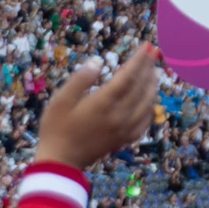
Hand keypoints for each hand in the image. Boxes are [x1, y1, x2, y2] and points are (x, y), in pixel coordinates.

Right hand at [34, 44, 158, 168]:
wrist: (60, 161)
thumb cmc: (55, 128)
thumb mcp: (60, 100)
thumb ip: (80, 79)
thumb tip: (98, 62)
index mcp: (103, 103)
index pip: (128, 76)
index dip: (139, 60)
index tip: (146, 46)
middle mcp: (118, 115)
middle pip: (141, 88)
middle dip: (148, 68)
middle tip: (152, 54)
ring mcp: (124, 129)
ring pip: (147, 104)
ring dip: (152, 86)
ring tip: (153, 73)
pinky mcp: (124, 139)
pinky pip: (145, 121)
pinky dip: (150, 107)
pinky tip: (149, 101)